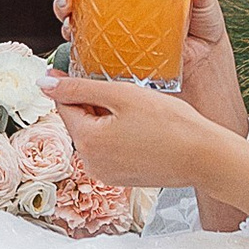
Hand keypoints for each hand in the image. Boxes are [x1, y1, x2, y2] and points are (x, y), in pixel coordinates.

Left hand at [49, 64, 218, 192]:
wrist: (204, 156)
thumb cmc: (169, 124)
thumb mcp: (122, 95)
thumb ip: (79, 88)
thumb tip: (44, 84)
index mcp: (87, 142)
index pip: (65, 105)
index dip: (69, 84)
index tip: (71, 69)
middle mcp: (91, 163)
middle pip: (79, 122)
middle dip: (92, 104)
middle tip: (119, 89)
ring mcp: (106, 174)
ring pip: (94, 135)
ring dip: (105, 119)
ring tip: (134, 109)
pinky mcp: (121, 179)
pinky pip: (109, 150)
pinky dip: (117, 135)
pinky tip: (140, 127)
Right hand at [50, 0, 247, 141]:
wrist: (203, 92)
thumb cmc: (206, 50)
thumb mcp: (207, 19)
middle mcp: (123, 8)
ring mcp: (112, 32)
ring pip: (76, 11)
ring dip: (64, 3)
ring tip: (67, 4)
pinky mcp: (106, 58)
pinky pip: (80, 44)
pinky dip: (69, 35)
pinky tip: (70, 31)